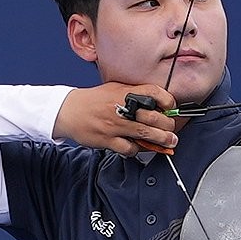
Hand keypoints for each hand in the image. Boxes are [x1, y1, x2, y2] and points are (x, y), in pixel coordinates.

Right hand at [53, 82, 179, 155]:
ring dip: (161, 140)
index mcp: (124, 92)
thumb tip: (158, 104)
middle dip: (168, 126)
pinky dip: (137, 150)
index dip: (168, 101)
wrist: (68, 110)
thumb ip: (135, 95)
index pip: (154, 92)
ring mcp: (114, 124)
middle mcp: (121, 107)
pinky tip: (139, 147)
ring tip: (169, 142)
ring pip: (146, 134)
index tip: (171, 108)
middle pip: (154, 117)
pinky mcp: (107, 139)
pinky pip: (129, 148)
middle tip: (172, 130)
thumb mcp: (115, 90)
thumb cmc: (94, 101)